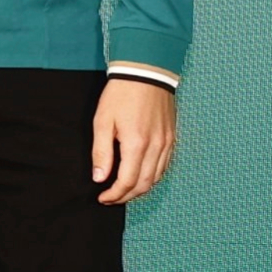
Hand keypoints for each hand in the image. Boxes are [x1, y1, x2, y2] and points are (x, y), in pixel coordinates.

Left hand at [91, 79, 176, 205]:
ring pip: (156, 178)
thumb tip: (100, 178)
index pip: (127, 182)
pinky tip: (141, 177)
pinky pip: (165, 166)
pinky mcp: (172, 138)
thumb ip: (101, 152)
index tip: (102, 197)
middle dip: (126, 196)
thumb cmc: (121, 94)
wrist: (145, 72)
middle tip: (111, 198)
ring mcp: (167, 143)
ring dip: (140, 189)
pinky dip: (153, 177)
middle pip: (143, 185)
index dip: (114, 195)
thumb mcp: (102, 121)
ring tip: (124, 191)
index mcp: (136, 144)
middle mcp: (156, 147)